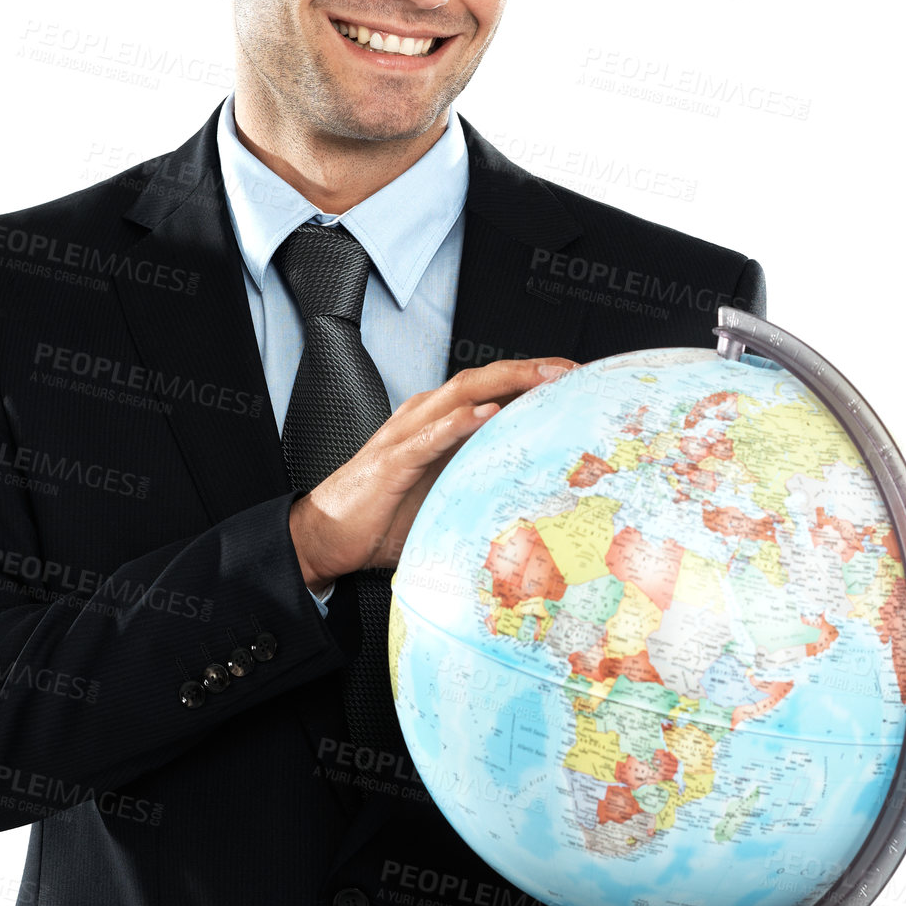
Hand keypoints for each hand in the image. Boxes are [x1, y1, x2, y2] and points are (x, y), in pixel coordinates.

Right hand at [289, 357, 578, 590]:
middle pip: (485, 379)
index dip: (537, 379)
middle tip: (575, 371)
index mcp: (439, 422)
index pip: (495, 389)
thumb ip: (481, 481)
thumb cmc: (383, 516)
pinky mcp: (391, 461)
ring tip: (544, 379)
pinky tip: (485, 415)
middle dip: (532, 370)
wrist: (326, 534)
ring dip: (505, 383)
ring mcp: (406, 435)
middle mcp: (424, 417)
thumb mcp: (446, 494)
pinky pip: (427, 436)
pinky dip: (458, 422)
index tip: (580, 381)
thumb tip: (534, 496)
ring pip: (460, 394)